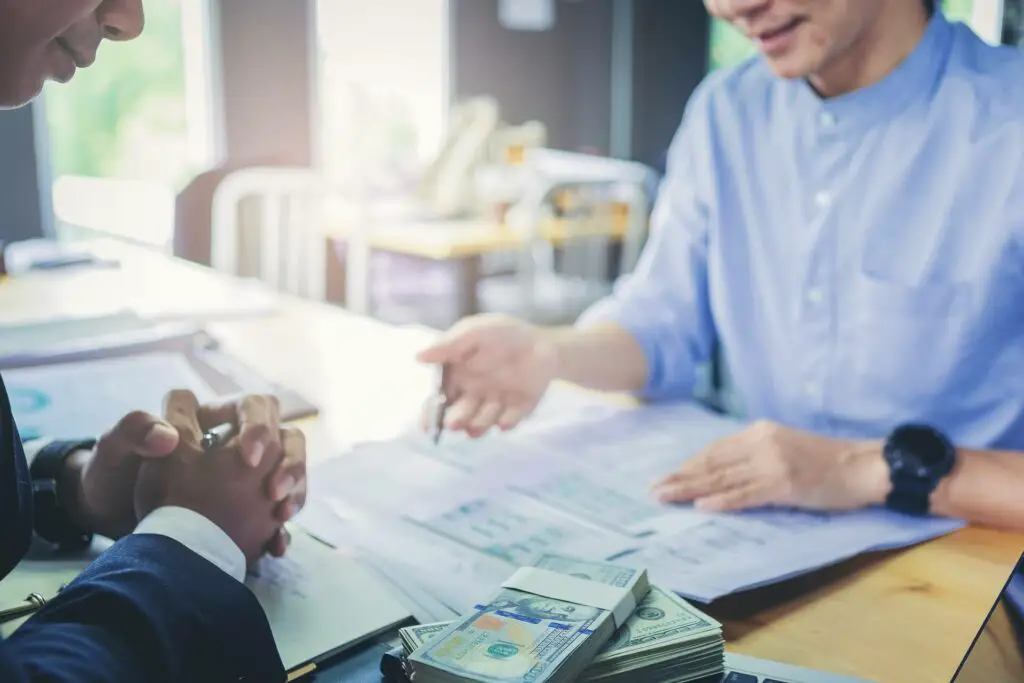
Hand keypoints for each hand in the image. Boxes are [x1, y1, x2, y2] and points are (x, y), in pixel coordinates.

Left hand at [62, 391, 306, 554]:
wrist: (107, 520)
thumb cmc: (111, 476)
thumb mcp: (114, 450)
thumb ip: (134, 432)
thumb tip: (171, 436)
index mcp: (210, 420)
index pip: (252, 405)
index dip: (257, 423)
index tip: (247, 457)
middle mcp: (235, 444)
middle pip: (286, 435)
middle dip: (290, 459)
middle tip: (273, 491)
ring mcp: (246, 478)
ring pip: (291, 471)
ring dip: (296, 490)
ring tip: (281, 516)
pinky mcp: (246, 511)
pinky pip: (278, 515)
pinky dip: (282, 530)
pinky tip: (276, 547)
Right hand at [416, 314, 557, 436]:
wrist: (541, 341)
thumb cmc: (502, 334)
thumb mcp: (474, 332)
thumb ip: (448, 345)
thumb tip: (418, 356)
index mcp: (456, 378)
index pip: (438, 399)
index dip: (431, 413)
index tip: (427, 425)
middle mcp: (472, 395)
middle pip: (458, 414)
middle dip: (456, 420)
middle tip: (455, 423)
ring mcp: (495, 404)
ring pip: (481, 422)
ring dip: (479, 423)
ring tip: (478, 422)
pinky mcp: (517, 409)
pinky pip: (509, 420)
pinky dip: (506, 422)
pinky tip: (504, 421)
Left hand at [650, 421, 889, 511]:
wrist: (865, 466)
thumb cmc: (828, 461)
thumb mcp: (786, 446)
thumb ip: (757, 453)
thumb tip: (726, 470)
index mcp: (760, 432)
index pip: (716, 450)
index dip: (690, 465)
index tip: (669, 476)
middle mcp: (761, 444)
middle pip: (712, 463)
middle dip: (681, 477)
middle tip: (654, 490)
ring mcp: (772, 464)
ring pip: (723, 479)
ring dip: (691, 489)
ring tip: (666, 497)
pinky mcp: (784, 484)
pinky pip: (747, 494)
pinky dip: (723, 501)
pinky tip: (702, 506)